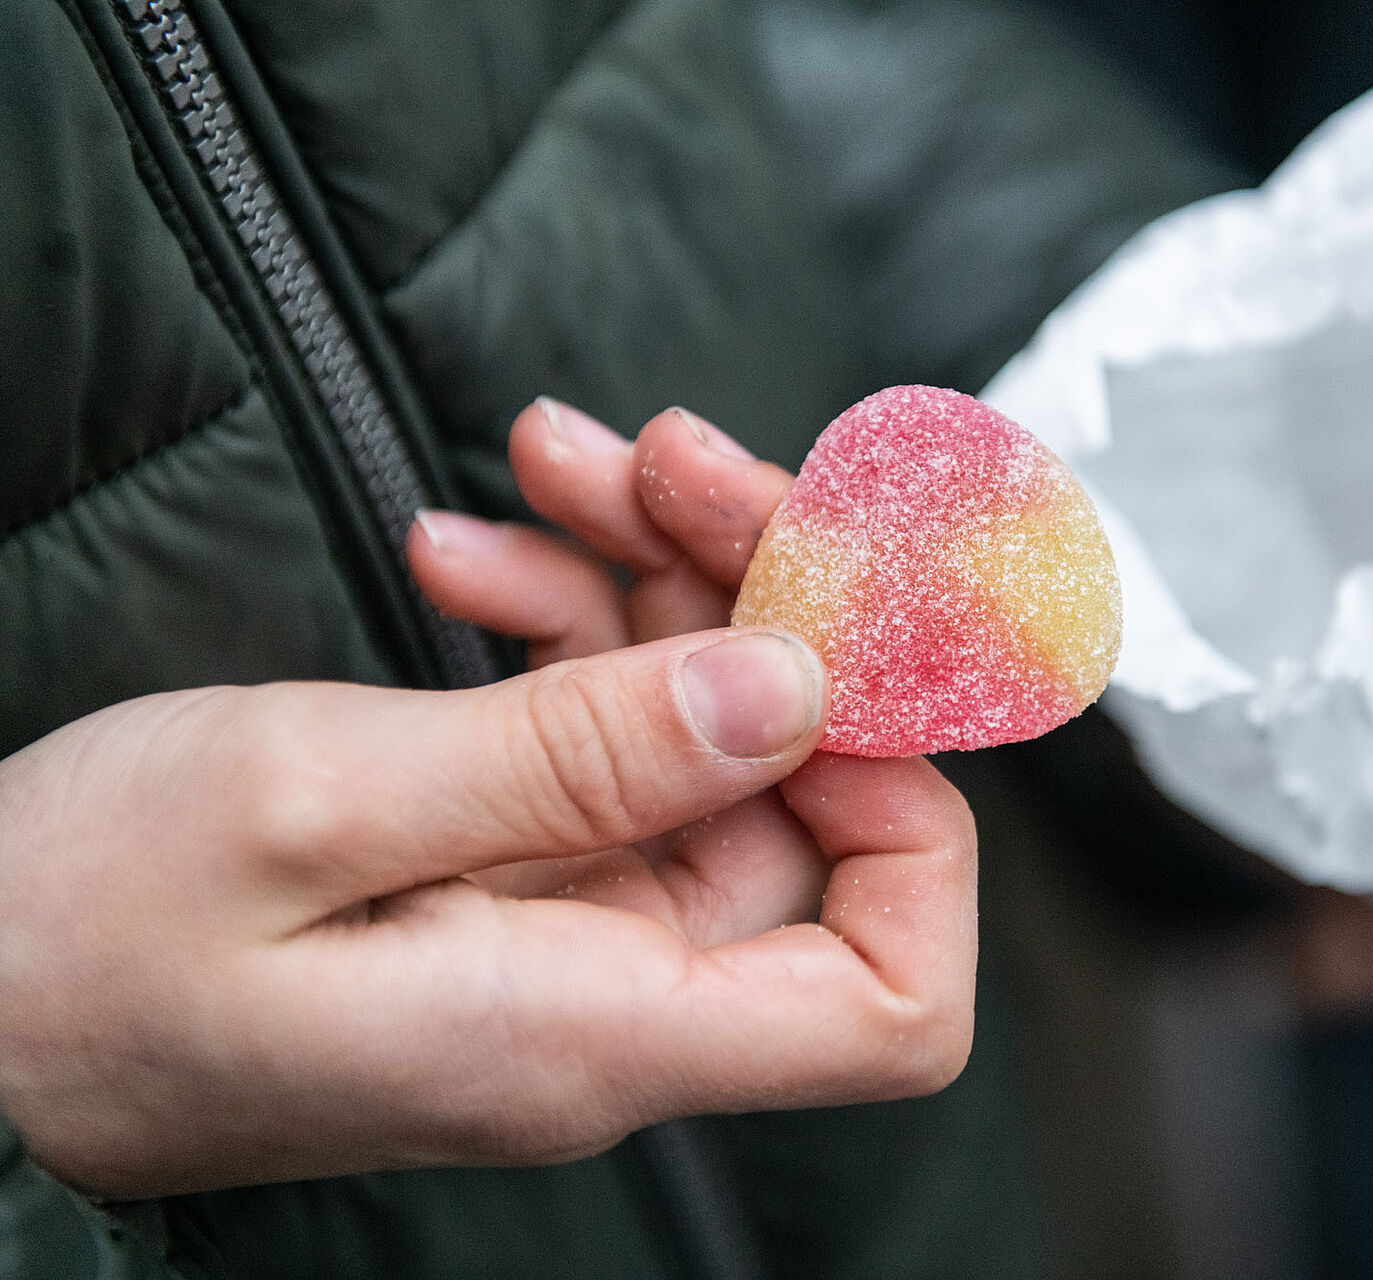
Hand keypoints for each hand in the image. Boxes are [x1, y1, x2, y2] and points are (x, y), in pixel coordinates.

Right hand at [0, 403, 975, 1199]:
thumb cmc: (65, 943)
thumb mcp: (311, 808)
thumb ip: (576, 754)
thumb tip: (793, 688)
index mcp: (595, 1028)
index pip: (896, 995)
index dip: (911, 820)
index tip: (820, 660)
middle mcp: (611, 991)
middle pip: (807, 800)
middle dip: (764, 606)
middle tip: (668, 462)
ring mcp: (563, 926)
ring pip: (706, 738)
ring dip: (659, 581)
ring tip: (556, 464)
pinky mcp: (502, 866)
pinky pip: (601, 732)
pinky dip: (567, 623)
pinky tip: (477, 550)